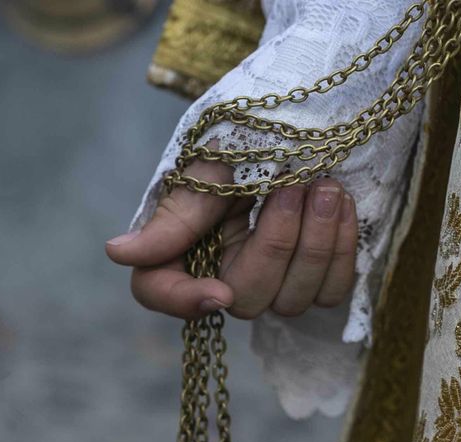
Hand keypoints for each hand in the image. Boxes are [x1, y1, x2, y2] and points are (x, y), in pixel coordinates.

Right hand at [106, 161, 357, 320]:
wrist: (303, 121)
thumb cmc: (244, 138)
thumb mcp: (205, 166)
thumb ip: (172, 216)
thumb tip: (117, 253)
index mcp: (182, 245)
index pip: (159, 291)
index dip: (184, 302)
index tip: (217, 293)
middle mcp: (223, 274)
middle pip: (245, 299)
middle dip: (277, 242)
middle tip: (293, 187)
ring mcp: (272, 284)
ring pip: (292, 301)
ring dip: (316, 242)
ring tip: (324, 186)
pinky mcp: (316, 281)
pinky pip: (331, 292)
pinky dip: (342, 249)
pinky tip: (341, 203)